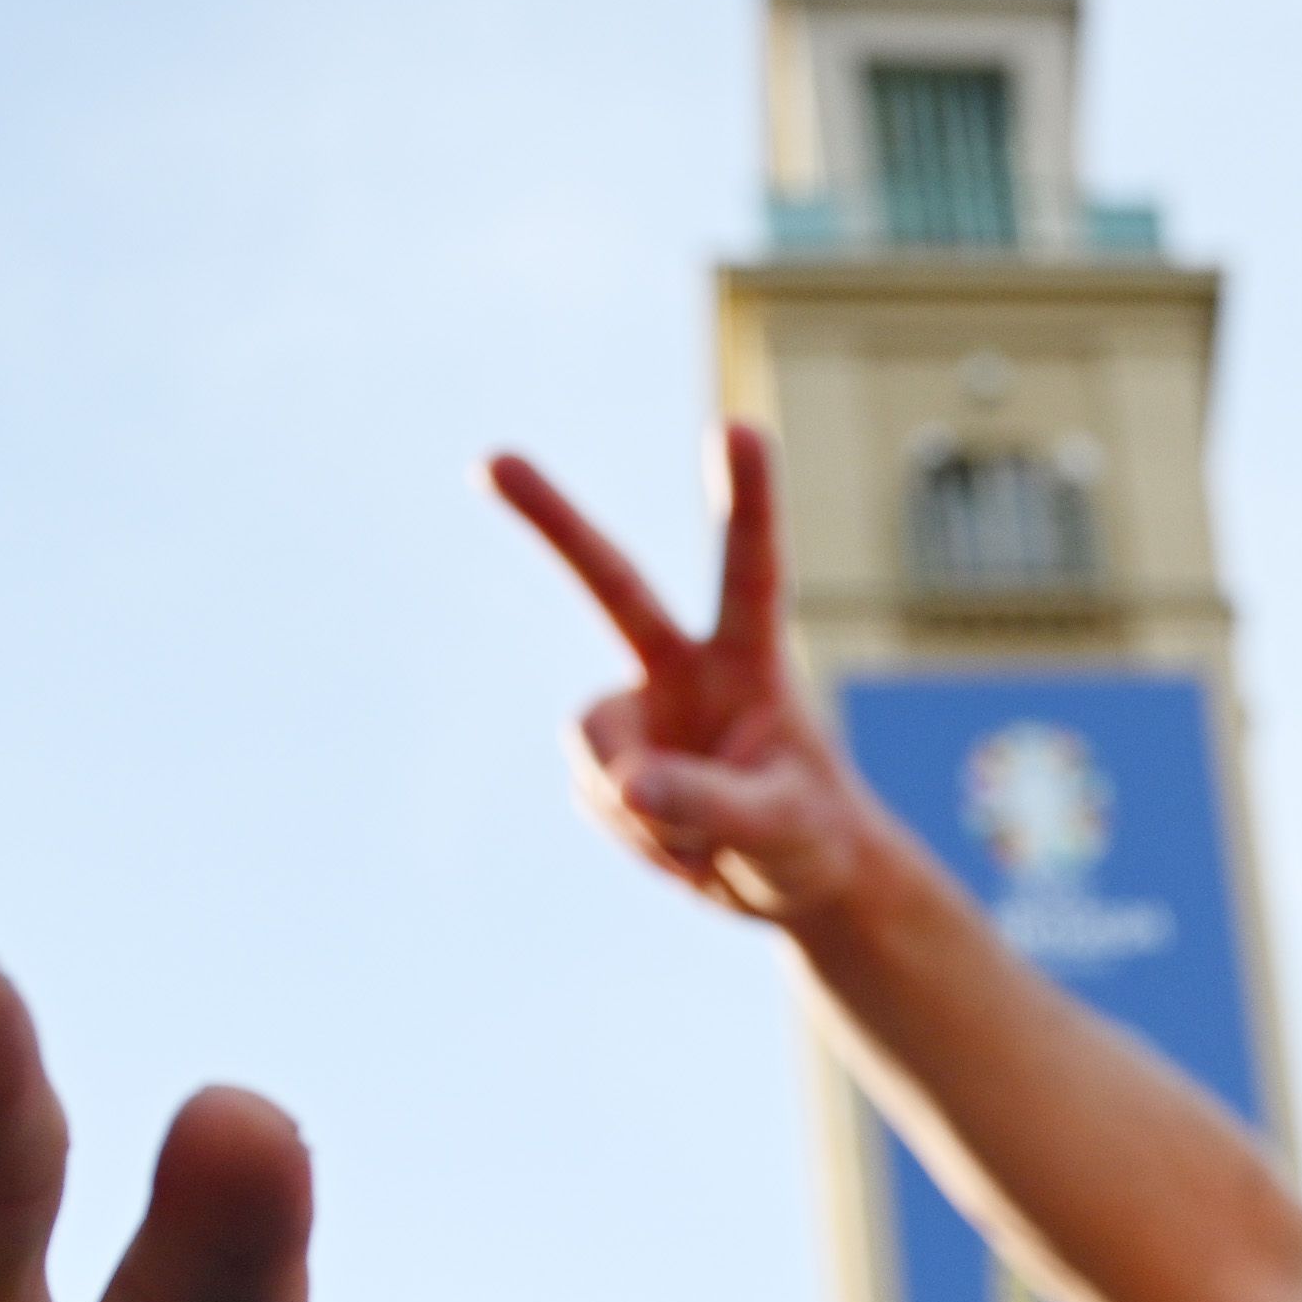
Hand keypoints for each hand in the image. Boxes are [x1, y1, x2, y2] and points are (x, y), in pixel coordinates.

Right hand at [490, 427, 898, 928]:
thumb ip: (712, 801)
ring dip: (646, 814)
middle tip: (491, 459)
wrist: (785, 876)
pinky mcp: (607, 756)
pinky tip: (681, 848)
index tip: (740, 424)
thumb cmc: (809, 837)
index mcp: (751, 661)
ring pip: (596, 749)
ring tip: (711, 845)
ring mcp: (640, 709)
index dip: (748, 500)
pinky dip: (635, 837)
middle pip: (613, 582)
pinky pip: (594, 796)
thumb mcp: (781, 828)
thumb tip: (628, 783)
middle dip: (553, 521)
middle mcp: (685, 666)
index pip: (751, 571)